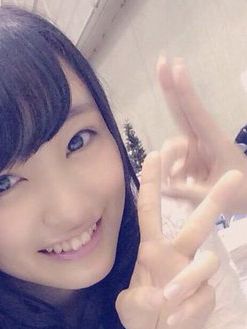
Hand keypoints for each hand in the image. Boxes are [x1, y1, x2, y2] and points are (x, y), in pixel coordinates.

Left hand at [116, 152, 242, 328]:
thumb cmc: (144, 313)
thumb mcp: (128, 308)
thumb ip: (136, 301)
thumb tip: (159, 295)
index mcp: (153, 250)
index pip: (150, 211)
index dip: (152, 183)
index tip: (153, 153)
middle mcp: (177, 256)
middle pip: (197, 224)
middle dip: (214, 200)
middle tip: (235, 176)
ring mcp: (194, 274)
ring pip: (204, 263)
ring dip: (184, 280)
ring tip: (166, 298)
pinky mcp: (206, 294)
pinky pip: (201, 296)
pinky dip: (185, 311)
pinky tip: (172, 320)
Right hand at [158, 56, 246, 212]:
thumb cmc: (240, 195)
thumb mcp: (217, 197)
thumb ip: (189, 193)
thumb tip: (162, 189)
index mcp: (215, 144)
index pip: (197, 114)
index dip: (185, 91)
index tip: (177, 67)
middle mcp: (203, 142)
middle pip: (183, 111)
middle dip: (172, 87)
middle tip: (161, 60)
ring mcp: (196, 151)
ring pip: (171, 147)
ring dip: (169, 165)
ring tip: (179, 186)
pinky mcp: (191, 161)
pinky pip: (172, 164)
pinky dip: (172, 176)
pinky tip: (180, 188)